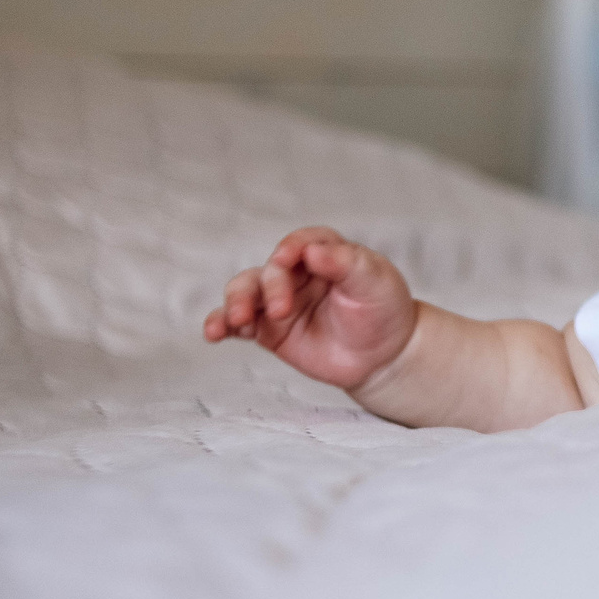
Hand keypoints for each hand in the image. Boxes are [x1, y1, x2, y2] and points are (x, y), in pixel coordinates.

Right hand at [203, 227, 416, 391]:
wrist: (383, 356)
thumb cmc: (383, 310)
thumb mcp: (376, 282)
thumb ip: (346, 264)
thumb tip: (313, 251)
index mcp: (324, 252)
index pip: (301, 242)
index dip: (291, 248)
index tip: (286, 258)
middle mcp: (296, 273)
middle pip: (269, 270)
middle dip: (269, 287)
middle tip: (281, 309)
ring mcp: (278, 300)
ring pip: (244, 292)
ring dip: (236, 303)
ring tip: (238, 320)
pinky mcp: (267, 329)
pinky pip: (237, 323)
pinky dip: (221, 324)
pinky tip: (215, 332)